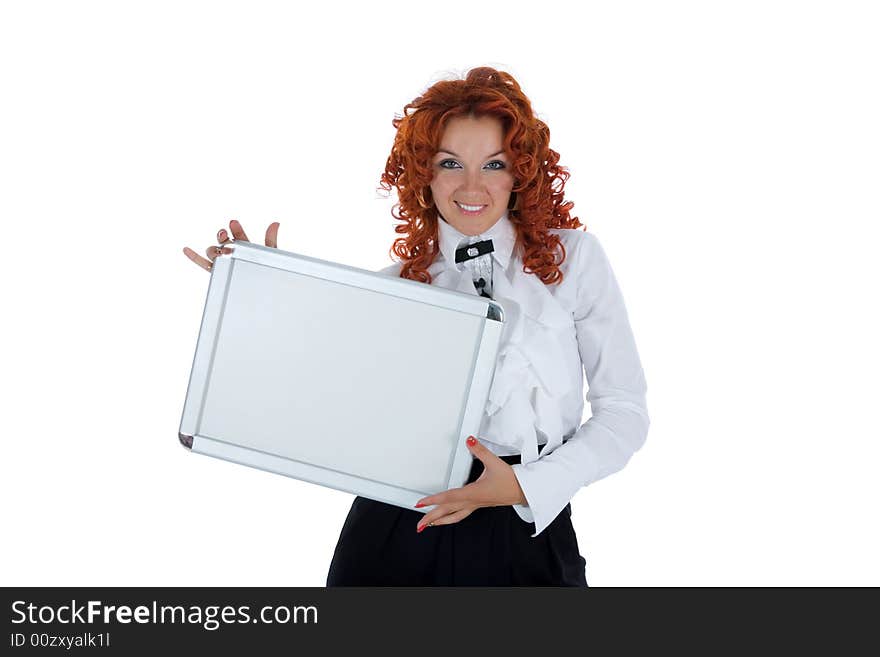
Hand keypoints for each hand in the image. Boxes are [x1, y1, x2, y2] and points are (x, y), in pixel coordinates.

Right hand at [182, 219, 280, 271]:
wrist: (265, 291)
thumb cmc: (268, 271)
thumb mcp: (271, 255)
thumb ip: (271, 239)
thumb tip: (275, 223)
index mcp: (246, 246)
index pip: (239, 235)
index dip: (236, 229)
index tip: (233, 223)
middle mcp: (233, 252)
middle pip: (223, 241)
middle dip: (222, 237)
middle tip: (223, 235)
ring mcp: (224, 261)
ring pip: (213, 251)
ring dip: (213, 248)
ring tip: (219, 252)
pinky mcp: (218, 272)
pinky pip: (203, 264)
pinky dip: (194, 257)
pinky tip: (186, 249)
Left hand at [413, 436, 527, 532]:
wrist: (523, 491)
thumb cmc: (510, 480)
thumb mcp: (494, 462)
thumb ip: (480, 450)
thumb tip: (469, 441)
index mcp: (474, 493)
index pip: (449, 497)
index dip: (433, 501)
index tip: (421, 503)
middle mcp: (472, 501)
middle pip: (448, 512)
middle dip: (432, 518)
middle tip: (418, 524)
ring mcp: (475, 505)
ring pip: (454, 517)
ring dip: (440, 522)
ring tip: (427, 525)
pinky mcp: (478, 505)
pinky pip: (460, 514)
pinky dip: (450, 518)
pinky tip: (446, 518)